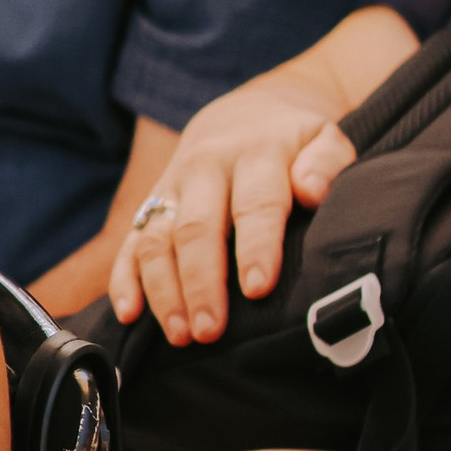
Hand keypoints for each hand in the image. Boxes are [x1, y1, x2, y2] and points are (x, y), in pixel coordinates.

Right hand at [108, 85, 359, 345]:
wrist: (241, 115)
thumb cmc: (292, 144)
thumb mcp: (321, 137)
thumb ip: (327, 162)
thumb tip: (313, 191)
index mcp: (255, 153)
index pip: (255, 204)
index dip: (255, 247)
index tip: (258, 289)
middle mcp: (205, 168)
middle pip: (196, 228)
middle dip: (201, 282)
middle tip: (211, 331)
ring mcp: (171, 189)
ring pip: (157, 240)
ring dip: (163, 290)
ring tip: (180, 335)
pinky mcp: (148, 207)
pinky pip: (129, 245)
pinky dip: (124, 280)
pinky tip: (128, 314)